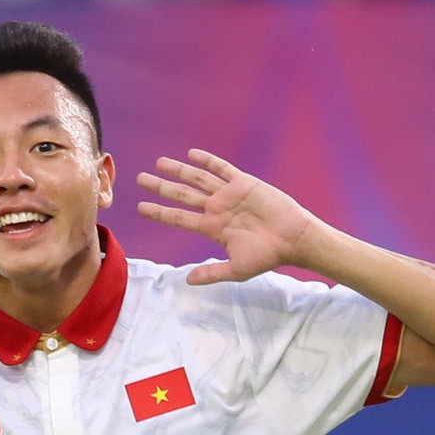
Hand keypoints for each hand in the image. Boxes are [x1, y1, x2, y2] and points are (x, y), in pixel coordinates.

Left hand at [135, 149, 325, 284]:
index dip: (159, 212)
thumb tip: (187, 281)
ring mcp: (229, 195)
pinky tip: (192, 153)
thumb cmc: (267, 256)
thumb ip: (211, 273)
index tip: (140, 207)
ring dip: (178, 170)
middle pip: (181, 195)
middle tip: (140, 179)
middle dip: (161, 187)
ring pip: (197, 179)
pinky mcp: (244, 183)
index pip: (178, 218)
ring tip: (159, 163)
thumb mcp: (235, 269)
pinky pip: (222, 169)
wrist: (294, 240)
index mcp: (212, 228)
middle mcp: (217, 209)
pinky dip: (207, 161)